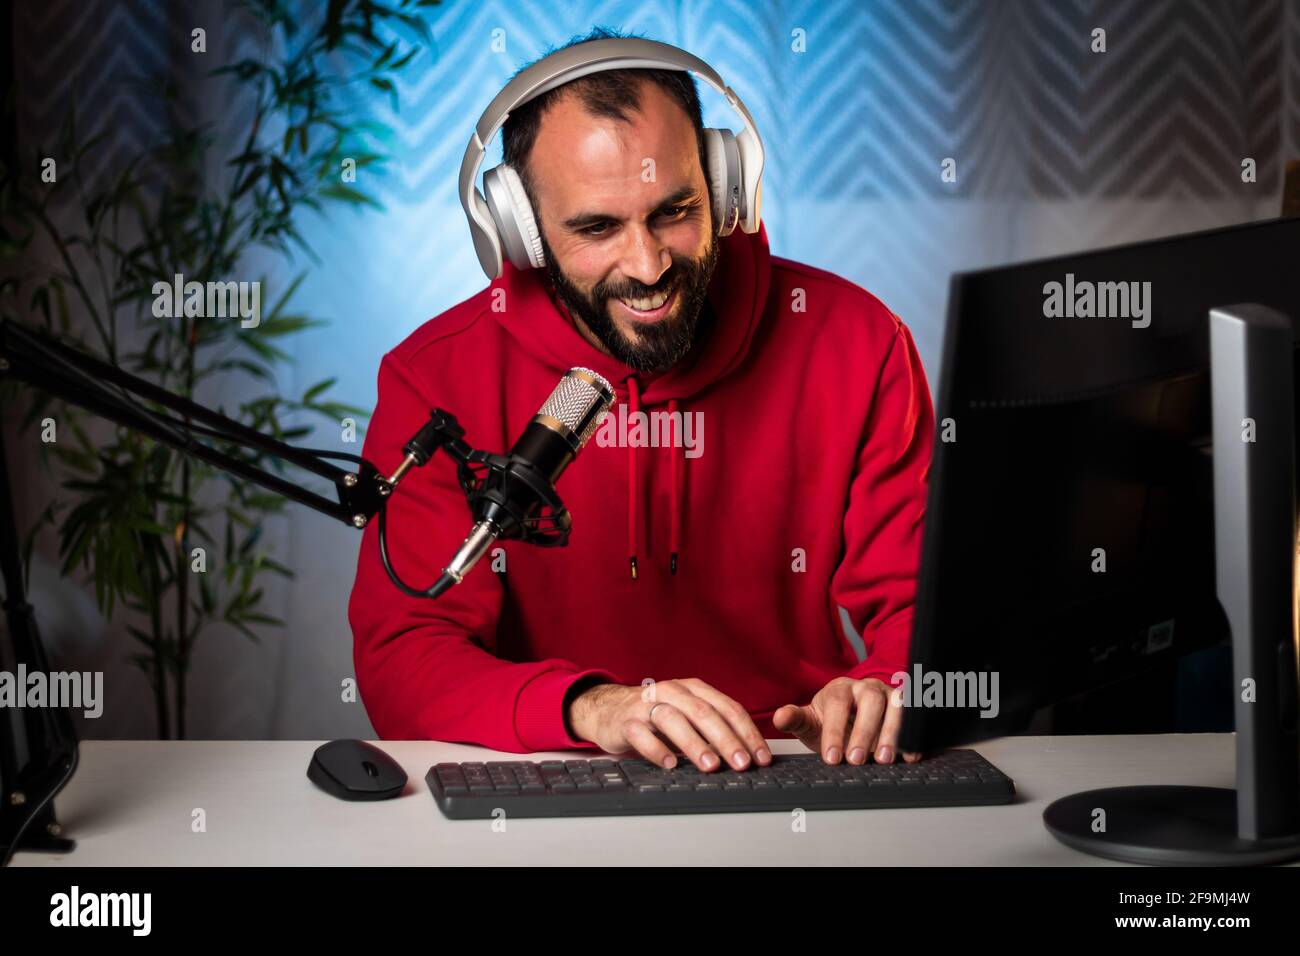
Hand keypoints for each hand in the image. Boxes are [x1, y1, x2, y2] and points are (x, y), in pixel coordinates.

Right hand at [567, 678, 772, 771]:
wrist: (609, 709)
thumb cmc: (657, 715)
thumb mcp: (688, 715)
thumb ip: (714, 729)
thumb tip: (748, 756)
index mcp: (694, 689)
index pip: (728, 708)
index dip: (747, 733)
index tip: (761, 757)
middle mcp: (673, 692)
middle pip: (704, 713)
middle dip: (727, 740)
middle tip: (742, 764)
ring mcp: (648, 705)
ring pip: (674, 720)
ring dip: (695, 744)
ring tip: (711, 766)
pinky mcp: (626, 721)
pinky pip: (641, 735)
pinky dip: (656, 749)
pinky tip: (670, 764)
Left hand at [773, 677, 922, 764]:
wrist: (852, 718)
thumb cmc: (830, 720)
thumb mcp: (811, 721)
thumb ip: (795, 719)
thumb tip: (779, 717)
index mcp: (841, 688)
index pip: (838, 704)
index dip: (835, 731)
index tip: (831, 758)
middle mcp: (867, 688)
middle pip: (871, 701)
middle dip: (864, 732)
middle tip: (856, 761)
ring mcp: (890, 696)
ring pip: (897, 706)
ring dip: (892, 733)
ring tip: (883, 760)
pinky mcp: (908, 709)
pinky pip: (916, 718)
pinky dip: (914, 738)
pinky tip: (910, 758)